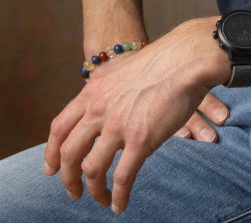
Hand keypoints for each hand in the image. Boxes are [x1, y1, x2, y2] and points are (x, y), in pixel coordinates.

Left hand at [44, 20, 221, 212]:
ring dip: (93, 191)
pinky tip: (120, 204)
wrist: (185, 59)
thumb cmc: (161, 62)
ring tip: (101, 200)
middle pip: (69, 153)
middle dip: (68, 179)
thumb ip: (107, 91)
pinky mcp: (140, 140)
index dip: (51, 152)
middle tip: (74, 192)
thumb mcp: (121, 71)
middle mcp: (99, 110)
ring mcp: (118, 126)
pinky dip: (118, 197)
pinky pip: (122, 178)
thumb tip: (102, 108)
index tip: (51, 170)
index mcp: (92, 92)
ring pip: (91, 170)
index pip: (59, 127)